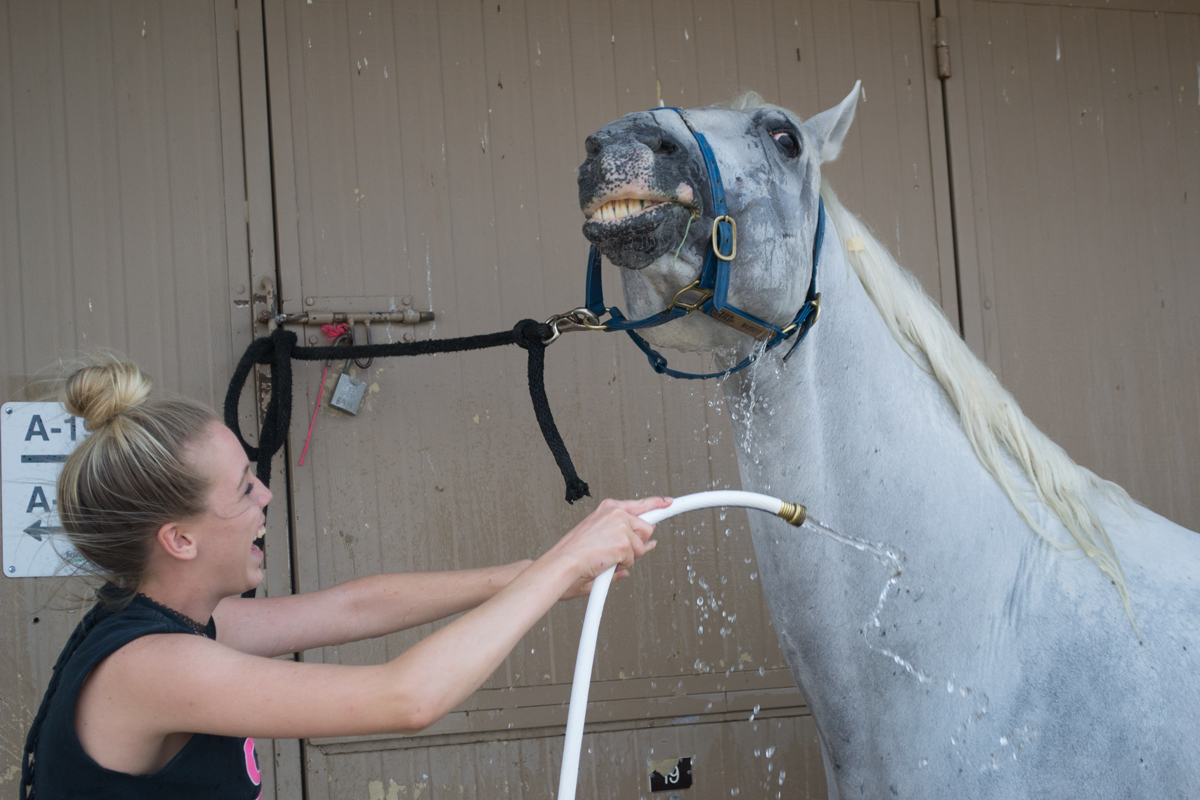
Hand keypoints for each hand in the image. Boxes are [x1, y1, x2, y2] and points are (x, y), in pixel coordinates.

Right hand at [551, 496, 671, 599]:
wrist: (561, 563)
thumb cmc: (572, 554)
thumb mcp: (595, 539)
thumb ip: (618, 542)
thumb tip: (637, 556)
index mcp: (607, 508)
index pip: (639, 504)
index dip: (656, 504)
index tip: (667, 502)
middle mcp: (616, 512)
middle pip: (646, 528)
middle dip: (638, 543)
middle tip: (622, 552)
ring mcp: (621, 526)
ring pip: (642, 546)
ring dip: (628, 556)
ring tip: (606, 558)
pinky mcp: (624, 542)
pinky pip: (633, 559)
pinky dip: (621, 565)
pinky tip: (605, 562)